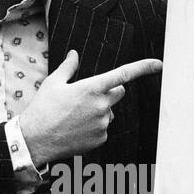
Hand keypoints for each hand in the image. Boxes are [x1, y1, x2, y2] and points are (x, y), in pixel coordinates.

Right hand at [20, 49, 162, 163]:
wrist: (35, 139)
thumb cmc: (42, 109)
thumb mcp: (53, 83)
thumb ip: (68, 67)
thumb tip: (74, 54)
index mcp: (92, 87)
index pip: (124, 74)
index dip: (143, 68)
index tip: (159, 65)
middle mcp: (101, 105)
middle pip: (119, 92)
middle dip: (108, 92)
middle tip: (87, 97)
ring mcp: (103, 124)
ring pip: (109, 112)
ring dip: (99, 111)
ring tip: (75, 116)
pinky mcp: (100, 138)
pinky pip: (104, 128)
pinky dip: (94, 127)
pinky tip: (76, 129)